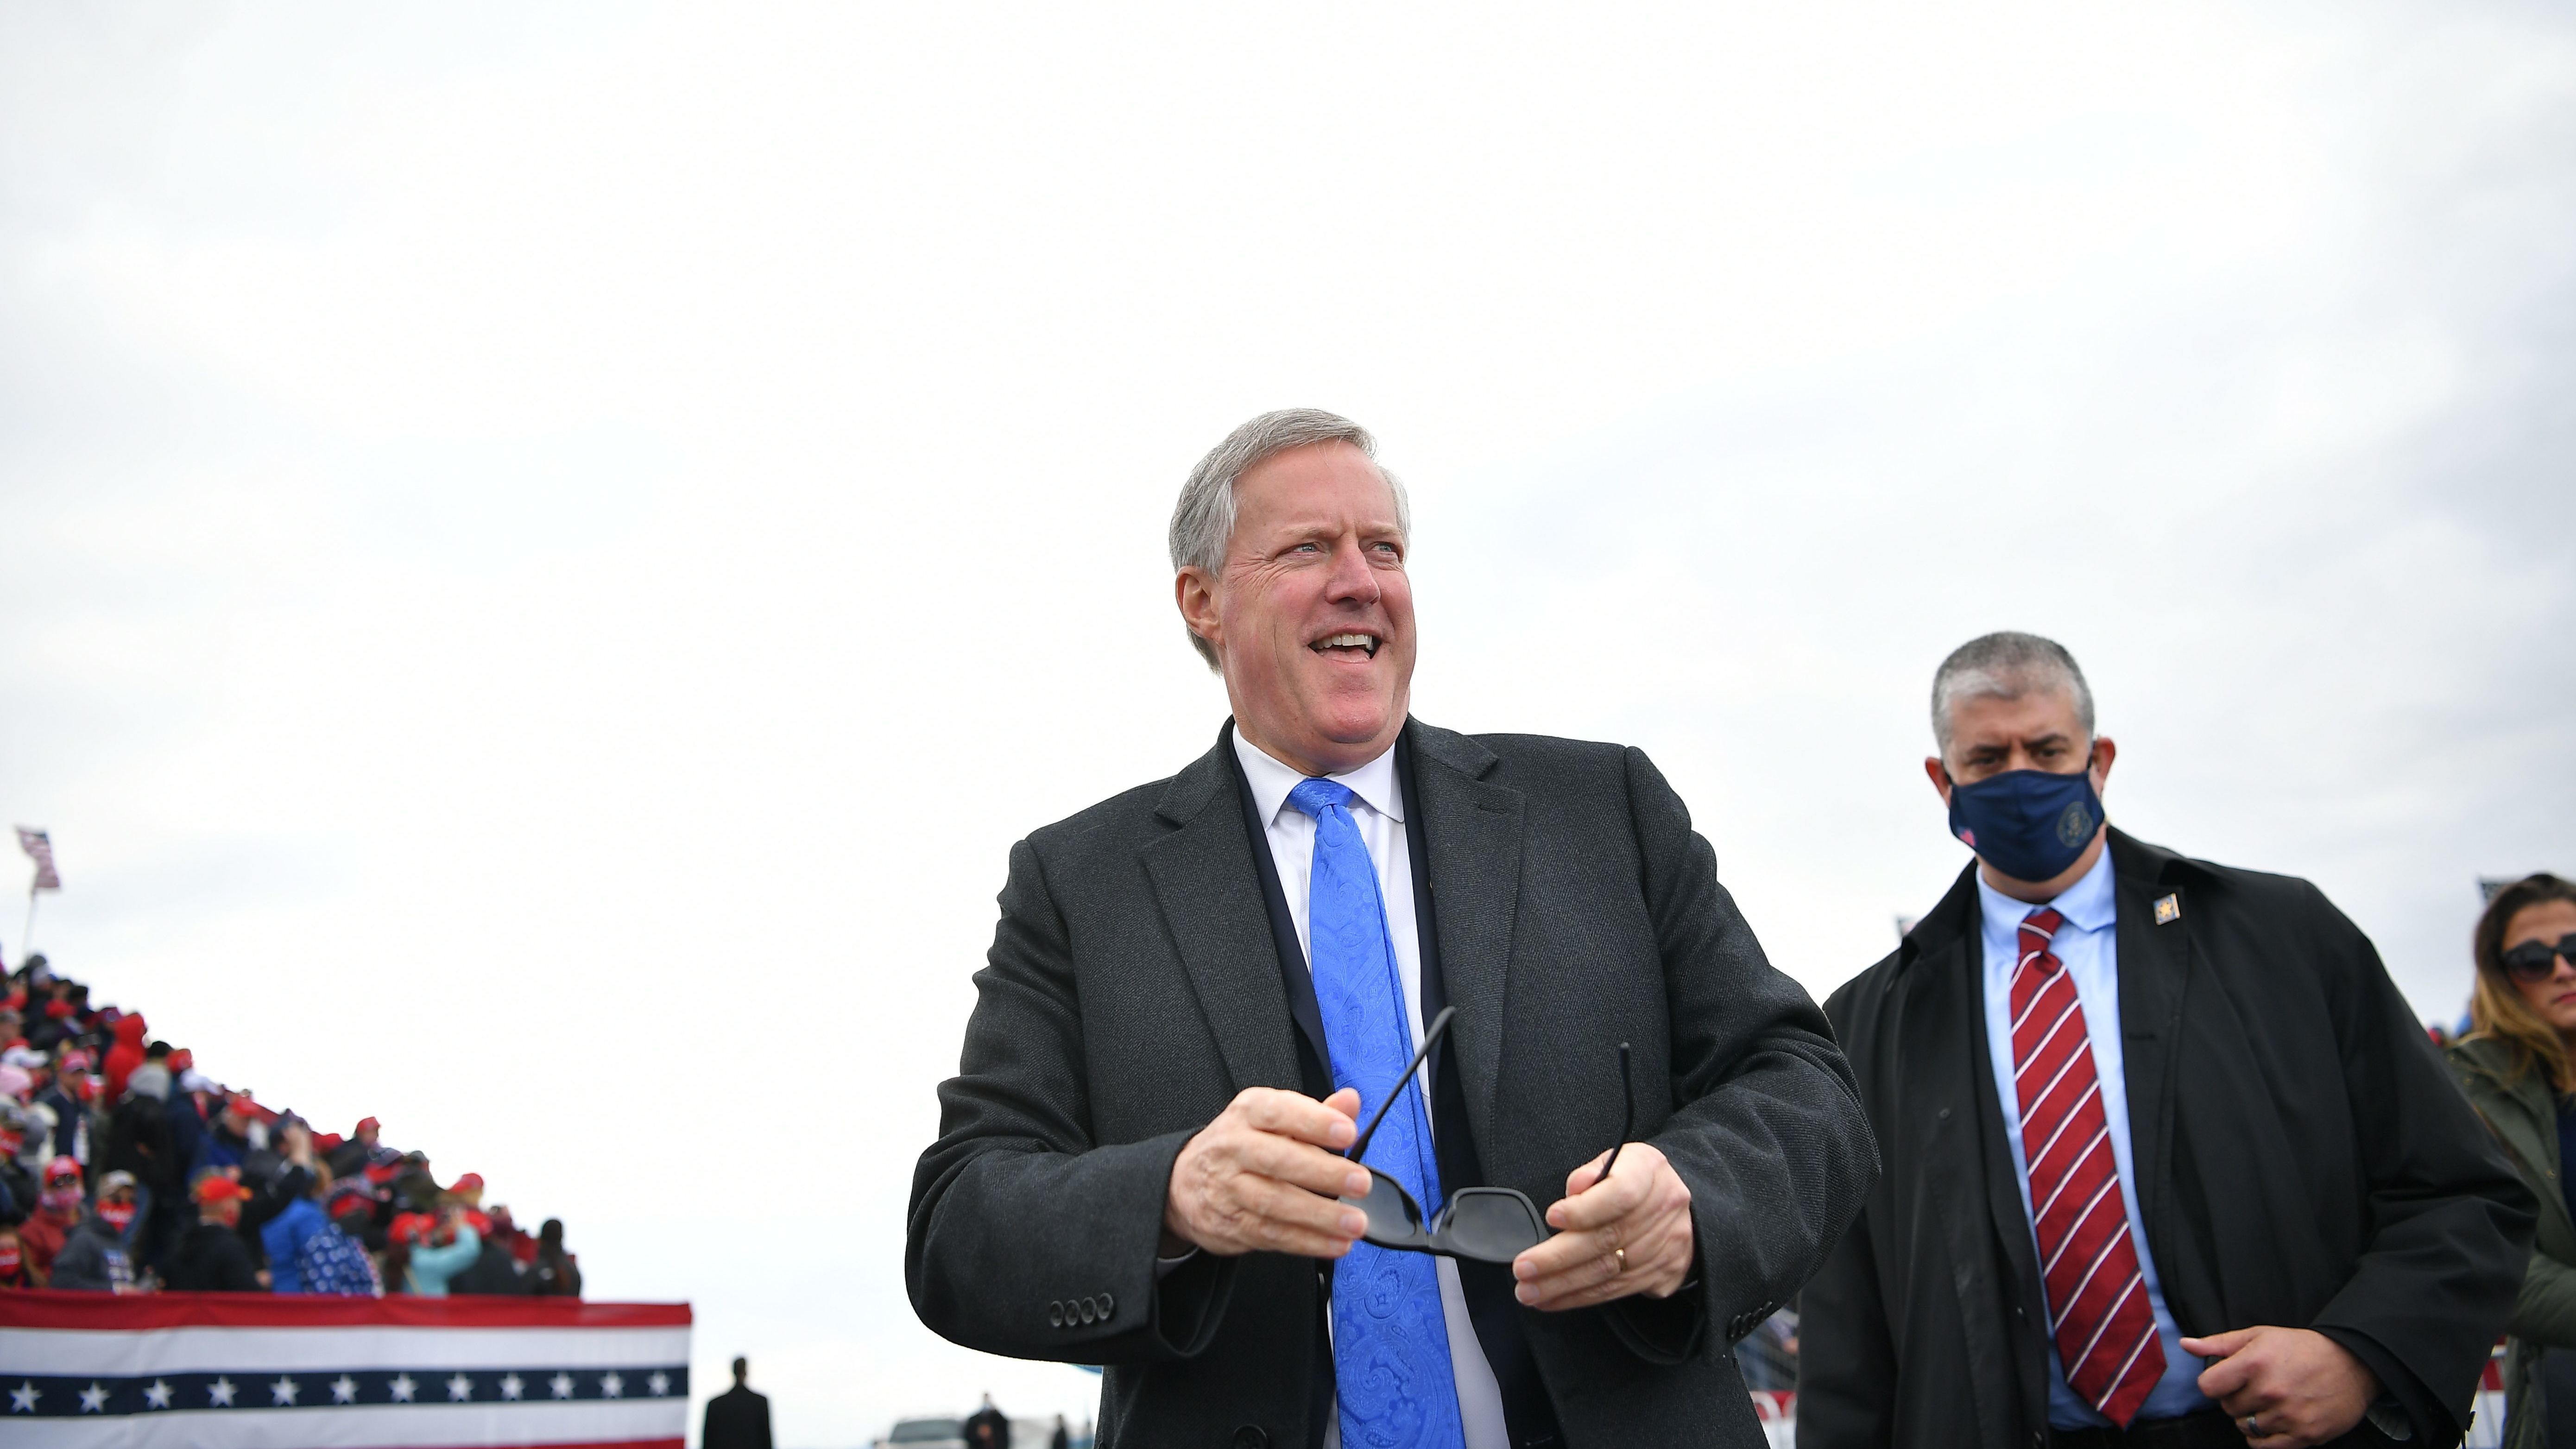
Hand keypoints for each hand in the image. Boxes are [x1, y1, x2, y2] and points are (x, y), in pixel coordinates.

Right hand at [1163, 1086, 1369, 1258]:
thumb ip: (1316, 1113)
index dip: (1314, 1122)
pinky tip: (1336, 1243)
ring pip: (1274, 1204)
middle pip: (1278, 1161)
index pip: (1279, 1113)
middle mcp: (1233, 1148)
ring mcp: (1229, 1189)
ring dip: (1319, 1216)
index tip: (1348, 1133)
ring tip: (1355, 1222)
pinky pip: (1272, 1235)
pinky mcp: (1232, 1225)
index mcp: (1247, 1113)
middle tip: (1360, 1182)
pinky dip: (1307, 1242)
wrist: (1185, 1182)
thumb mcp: (1273, 1118)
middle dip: (1323, 1173)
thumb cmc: (1242, 1145)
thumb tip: (1350, 1101)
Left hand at [1511, 1141, 1694, 1309]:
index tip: (1551, 1218)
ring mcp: (1666, 1246)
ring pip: (1609, 1272)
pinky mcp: (1662, 1274)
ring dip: (1563, 1285)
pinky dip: (1580, 1297)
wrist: (1680, 1207)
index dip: (1584, 1209)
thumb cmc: (1638, 1180)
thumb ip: (1591, 1172)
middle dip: (1558, 1258)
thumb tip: (1574, 1189)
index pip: (1620, 1194)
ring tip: (1529, 1291)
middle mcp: (1663, 1210)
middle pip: (1608, 1239)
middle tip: (1523, 1268)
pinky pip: (1616, 1290)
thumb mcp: (1617, 1159)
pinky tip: (1553, 1299)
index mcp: (1650, 1173)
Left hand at [2181, 1326, 2377, 1447]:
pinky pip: (2264, 1446)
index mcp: (2254, 1363)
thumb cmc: (2300, 1348)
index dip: (2214, 1384)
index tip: (2227, 1380)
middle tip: (2256, 1388)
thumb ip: (2219, 1344)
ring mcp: (2288, 1415)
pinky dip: (2263, 1437)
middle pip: (2228, 1407)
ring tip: (2269, 1402)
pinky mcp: (2304, 1435)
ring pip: (2245, 1427)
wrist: (2351, 1364)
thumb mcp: (2258, 1336)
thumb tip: (2186, 1345)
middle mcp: (2270, 1391)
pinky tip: (2273, 1421)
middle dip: (2236, 1398)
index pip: (2208, 1387)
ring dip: (2250, 1417)